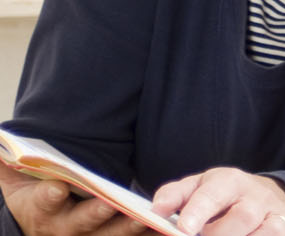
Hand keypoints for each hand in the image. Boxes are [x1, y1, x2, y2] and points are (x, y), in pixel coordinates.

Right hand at [0, 164, 153, 235]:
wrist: (35, 220)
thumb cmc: (31, 190)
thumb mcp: (14, 176)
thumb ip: (10, 160)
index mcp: (41, 208)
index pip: (44, 200)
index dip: (49, 196)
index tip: (56, 189)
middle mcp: (64, 226)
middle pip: (82, 221)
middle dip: (96, 213)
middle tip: (109, 203)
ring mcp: (89, 235)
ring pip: (109, 233)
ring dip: (128, 226)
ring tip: (146, 217)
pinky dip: (145, 233)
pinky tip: (164, 227)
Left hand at [150, 167, 284, 235]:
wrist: (263, 195)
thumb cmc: (221, 195)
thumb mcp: (198, 187)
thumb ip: (175, 195)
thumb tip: (156, 211)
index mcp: (231, 181)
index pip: (215, 194)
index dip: (199, 211)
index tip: (183, 229)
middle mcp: (258, 197)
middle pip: (244, 217)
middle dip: (221, 234)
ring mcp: (279, 215)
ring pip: (271, 231)